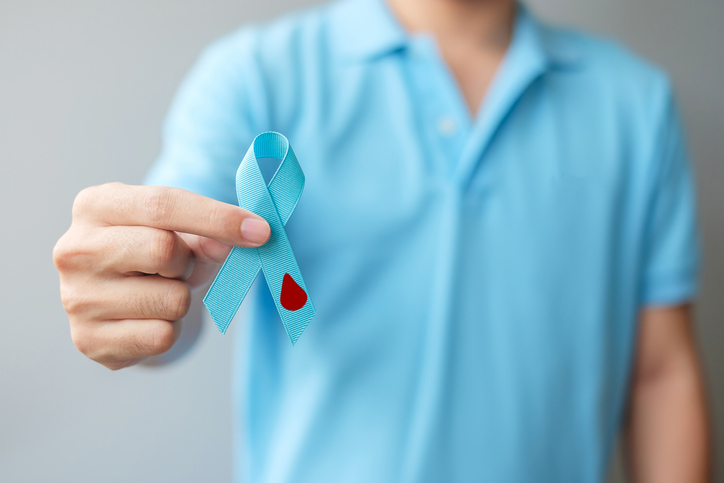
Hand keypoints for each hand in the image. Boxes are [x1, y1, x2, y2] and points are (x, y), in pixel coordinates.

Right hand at [52, 183, 269, 369]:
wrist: (120, 300)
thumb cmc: (153, 254)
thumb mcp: (181, 232)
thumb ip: (212, 231)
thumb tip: (246, 237)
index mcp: (95, 205)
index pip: (163, 205)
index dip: (218, 218)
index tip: (261, 231)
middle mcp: (74, 249)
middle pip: (163, 250)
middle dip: (188, 262)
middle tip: (179, 267)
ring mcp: (76, 297)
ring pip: (170, 299)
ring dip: (181, 299)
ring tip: (160, 293)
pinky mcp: (88, 341)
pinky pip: (161, 337)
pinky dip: (171, 330)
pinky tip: (149, 319)